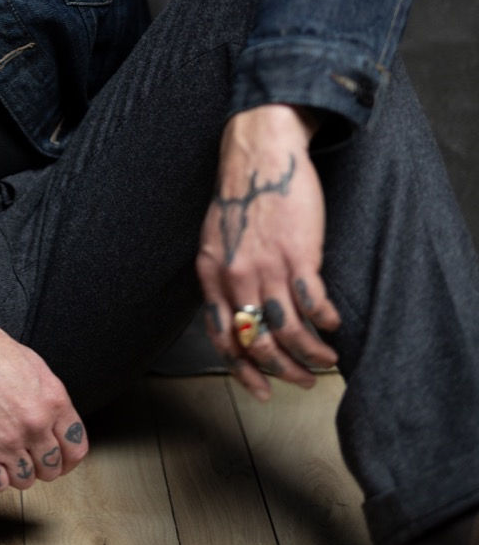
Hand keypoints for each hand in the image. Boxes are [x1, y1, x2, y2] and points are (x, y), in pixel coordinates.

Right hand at [0, 312, 88, 492]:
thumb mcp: (34, 366)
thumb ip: (49, 400)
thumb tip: (56, 425)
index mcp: (53, 400)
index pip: (76, 449)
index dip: (67, 458)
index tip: (59, 459)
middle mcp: (35, 424)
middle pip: (51, 469)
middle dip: (41, 465)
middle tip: (28, 455)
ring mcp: (8, 440)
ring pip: (25, 480)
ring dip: (17, 471)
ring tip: (6, 455)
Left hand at [196, 104, 340, 400]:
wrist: (260, 155)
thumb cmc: (241, 196)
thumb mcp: (216, 240)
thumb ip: (222, 277)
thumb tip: (234, 315)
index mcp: (211, 275)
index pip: (224, 339)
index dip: (244, 371)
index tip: (263, 390)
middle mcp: (235, 277)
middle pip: (257, 343)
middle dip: (283, 371)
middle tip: (304, 380)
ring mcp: (267, 267)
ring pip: (288, 331)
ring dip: (311, 354)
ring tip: (326, 359)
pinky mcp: (298, 254)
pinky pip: (313, 304)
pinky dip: (325, 321)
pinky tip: (333, 323)